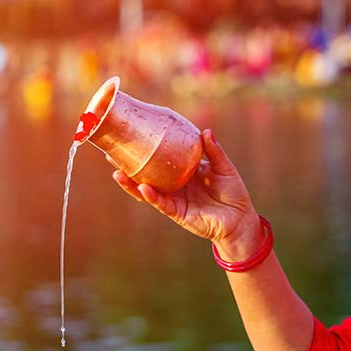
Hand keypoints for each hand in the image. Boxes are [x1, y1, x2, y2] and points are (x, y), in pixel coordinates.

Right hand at [109, 129, 259, 252]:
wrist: (240, 219)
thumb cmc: (233, 193)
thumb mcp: (223, 168)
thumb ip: (213, 152)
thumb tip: (205, 131)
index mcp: (182, 171)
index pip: (159, 158)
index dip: (145, 150)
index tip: (130, 137)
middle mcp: (174, 184)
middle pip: (146, 174)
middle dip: (128, 167)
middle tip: (110, 155)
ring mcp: (173, 199)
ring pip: (147, 191)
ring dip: (131, 184)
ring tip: (117, 173)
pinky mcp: (177, 213)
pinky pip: (162, 203)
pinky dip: (152, 196)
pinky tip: (143, 188)